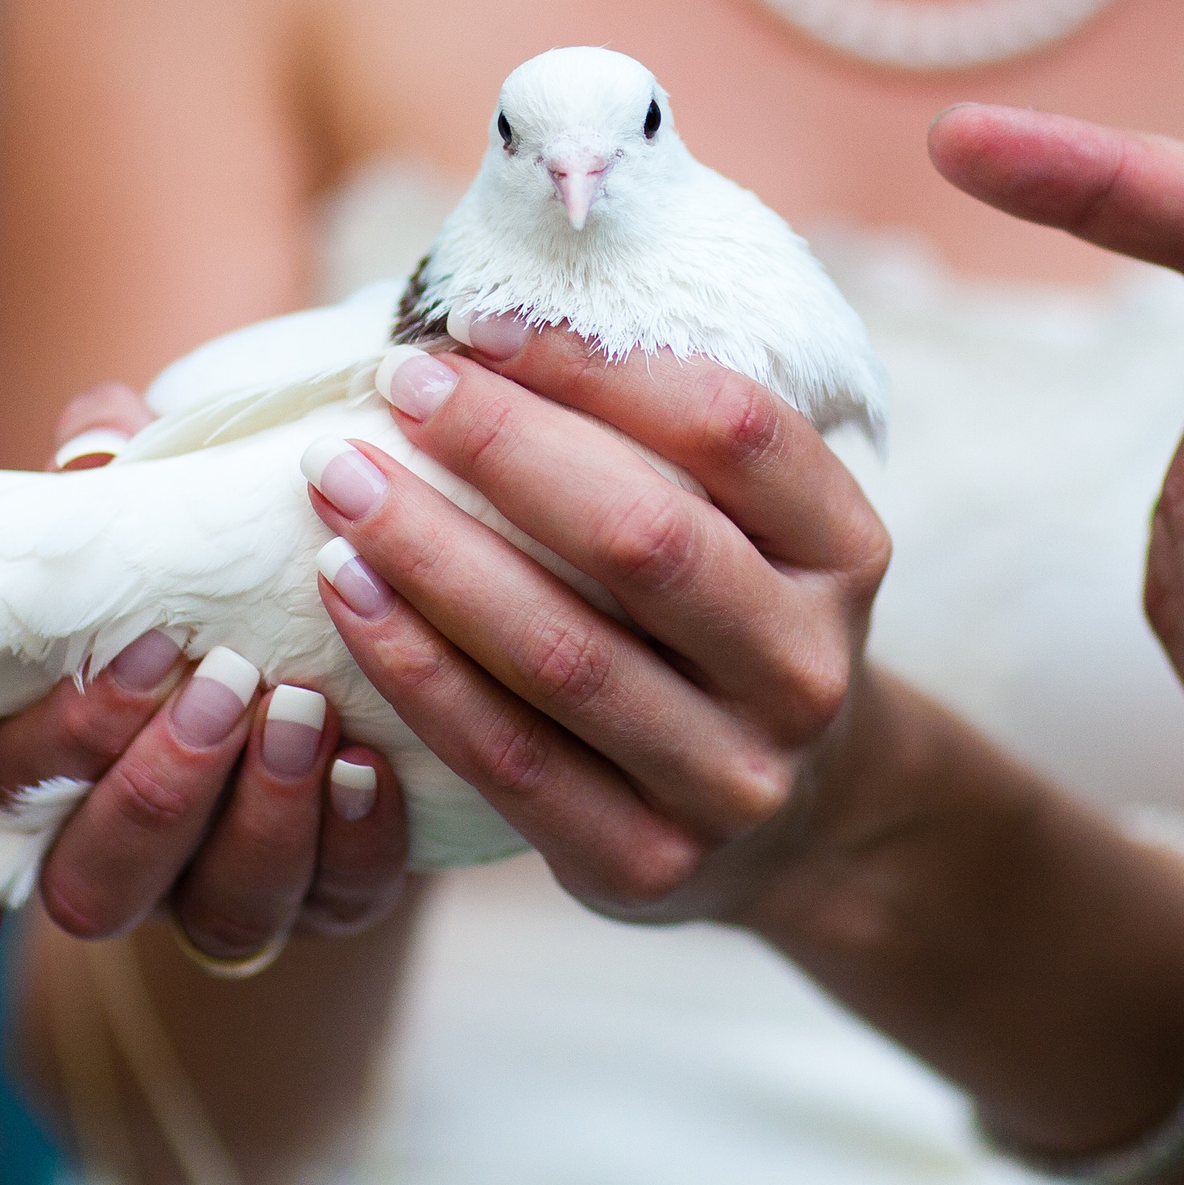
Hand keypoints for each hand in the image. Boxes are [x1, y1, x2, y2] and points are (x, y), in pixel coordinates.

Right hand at [0, 385, 409, 957]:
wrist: (341, 630)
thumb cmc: (217, 571)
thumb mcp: (165, 515)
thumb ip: (120, 471)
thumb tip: (103, 435)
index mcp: (52, 762)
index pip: (27, 779)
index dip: (82, 727)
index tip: (155, 642)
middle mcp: (125, 849)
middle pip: (101, 881)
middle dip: (164, 788)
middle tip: (231, 685)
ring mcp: (227, 889)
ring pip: (223, 912)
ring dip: (266, 818)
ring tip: (313, 716)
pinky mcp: (332, 900)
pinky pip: (339, 901)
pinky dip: (356, 842)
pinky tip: (375, 768)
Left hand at [305, 322, 889, 922]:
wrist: (791, 820)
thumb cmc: (721, 620)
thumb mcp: (748, 527)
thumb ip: (657, 439)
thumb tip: (473, 329)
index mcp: (845, 553)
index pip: (731, 428)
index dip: (597, 366)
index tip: (476, 322)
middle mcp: (805, 668)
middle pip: (642, 536)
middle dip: (501, 447)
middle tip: (395, 385)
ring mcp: (734, 778)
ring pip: (562, 653)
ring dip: (431, 555)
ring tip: (339, 482)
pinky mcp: (647, 862)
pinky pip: (505, 755)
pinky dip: (413, 667)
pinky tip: (343, 595)